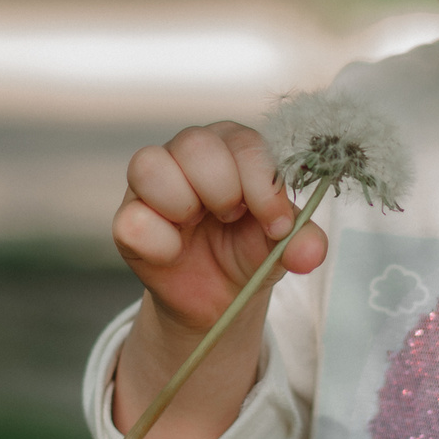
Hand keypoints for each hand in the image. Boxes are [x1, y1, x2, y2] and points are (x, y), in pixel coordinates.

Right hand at [114, 121, 327, 333]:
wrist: (219, 295)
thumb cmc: (249, 249)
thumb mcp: (283, 244)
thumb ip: (302, 241)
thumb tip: (311, 253)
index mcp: (232, 146)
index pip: (244, 143)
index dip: (263, 185)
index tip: (276, 225)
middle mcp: (187, 152)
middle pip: (195, 143)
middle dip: (223, 189)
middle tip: (232, 218)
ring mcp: (150, 183)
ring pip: (149, 165)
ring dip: (183, 204)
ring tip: (198, 225)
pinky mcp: (127, 218)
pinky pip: (131, 220)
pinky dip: (161, 244)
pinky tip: (175, 252)